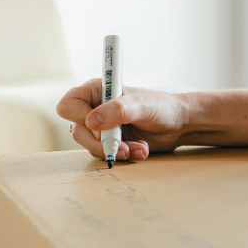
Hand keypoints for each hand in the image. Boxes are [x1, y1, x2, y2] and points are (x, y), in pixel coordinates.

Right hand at [56, 78, 186, 160]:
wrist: (178, 124)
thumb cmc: (161, 107)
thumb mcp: (141, 105)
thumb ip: (118, 110)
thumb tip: (91, 122)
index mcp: (96, 91)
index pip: (68, 105)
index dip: (80, 117)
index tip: (101, 124)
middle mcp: (94, 109)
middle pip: (78, 131)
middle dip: (101, 143)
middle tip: (123, 145)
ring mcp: (101, 127)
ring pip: (91, 147)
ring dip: (116, 151)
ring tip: (140, 147)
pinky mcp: (111, 142)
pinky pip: (106, 154)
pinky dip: (124, 155)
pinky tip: (141, 150)